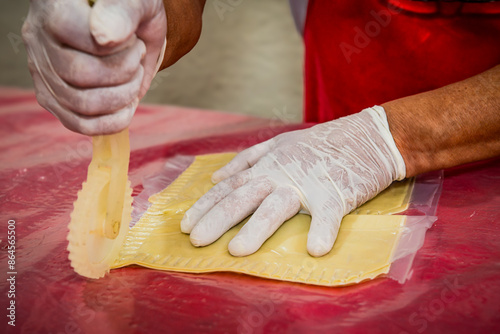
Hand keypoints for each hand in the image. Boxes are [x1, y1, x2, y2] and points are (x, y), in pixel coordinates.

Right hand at [22, 0, 166, 134]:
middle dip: (125, 73)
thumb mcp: (135, 1)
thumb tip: (105, 36)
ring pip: (80, 104)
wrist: (127, 26)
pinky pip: (77, 123)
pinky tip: (127, 107)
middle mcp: (38, 38)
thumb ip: (121, 12)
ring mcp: (41, 70)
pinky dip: (111, 122)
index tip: (134, 40)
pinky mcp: (51, 97)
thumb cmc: (130, 9)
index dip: (119, 49)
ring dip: (122, 97)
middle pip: (80, 75)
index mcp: (54, 6)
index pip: (82, 39)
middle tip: (137, 58)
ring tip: (134, 77)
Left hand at [181, 107, 405, 256]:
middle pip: (243, 198)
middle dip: (217, 219)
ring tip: (237, 251)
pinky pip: (328, 215)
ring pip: (276, 207)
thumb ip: (247, 161)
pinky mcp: (336, 194)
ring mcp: (307, 184)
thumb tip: (218, 177)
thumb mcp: (279, 144)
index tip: (186, 225)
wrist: (367, 137)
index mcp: (266, 166)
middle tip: (196, 240)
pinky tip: (314, 250)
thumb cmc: (321, 145)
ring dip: (256, 229)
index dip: (206, 206)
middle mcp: (280, 175)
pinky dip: (322, 231)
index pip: (230, 188)